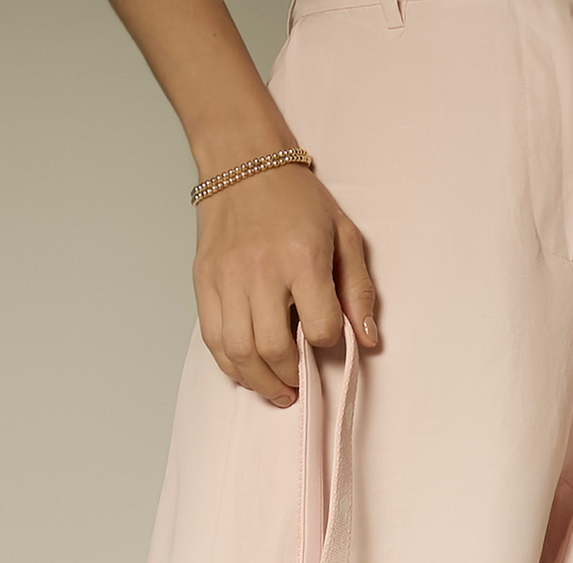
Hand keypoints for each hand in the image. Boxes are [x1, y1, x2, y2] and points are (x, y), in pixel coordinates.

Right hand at [194, 163, 376, 406]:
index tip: (327, 339)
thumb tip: (367, 339)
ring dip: (260, 382)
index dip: (328, 342)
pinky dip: (230, 366)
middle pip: (274, 349)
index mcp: (302, 257)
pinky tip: (247, 372)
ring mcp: (228, 279)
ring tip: (275, 389)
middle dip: (290, 376)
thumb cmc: (296, 200)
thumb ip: (358, 290)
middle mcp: (261, 271)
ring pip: (240, 353)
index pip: (320, 327)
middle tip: (298, 384)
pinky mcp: (205, 284)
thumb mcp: (343, 235)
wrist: (243, 164)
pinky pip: (214, 341)